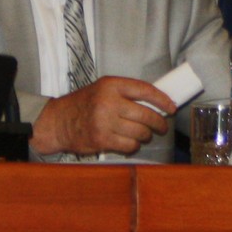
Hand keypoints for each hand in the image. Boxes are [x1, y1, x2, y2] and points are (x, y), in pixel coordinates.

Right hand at [33, 77, 175, 156]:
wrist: (59, 122)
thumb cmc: (84, 104)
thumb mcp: (103, 89)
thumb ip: (126, 93)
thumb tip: (157, 103)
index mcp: (111, 85)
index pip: (145, 90)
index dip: (162, 99)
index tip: (171, 107)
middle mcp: (108, 102)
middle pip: (146, 114)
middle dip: (158, 123)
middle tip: (161, 126)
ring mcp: (105, 122)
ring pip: (140, 132)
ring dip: (146, 135)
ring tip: (143, 134)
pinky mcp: (102, 140)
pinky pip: (130, 145)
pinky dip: (133, 145)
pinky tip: (129, 142)